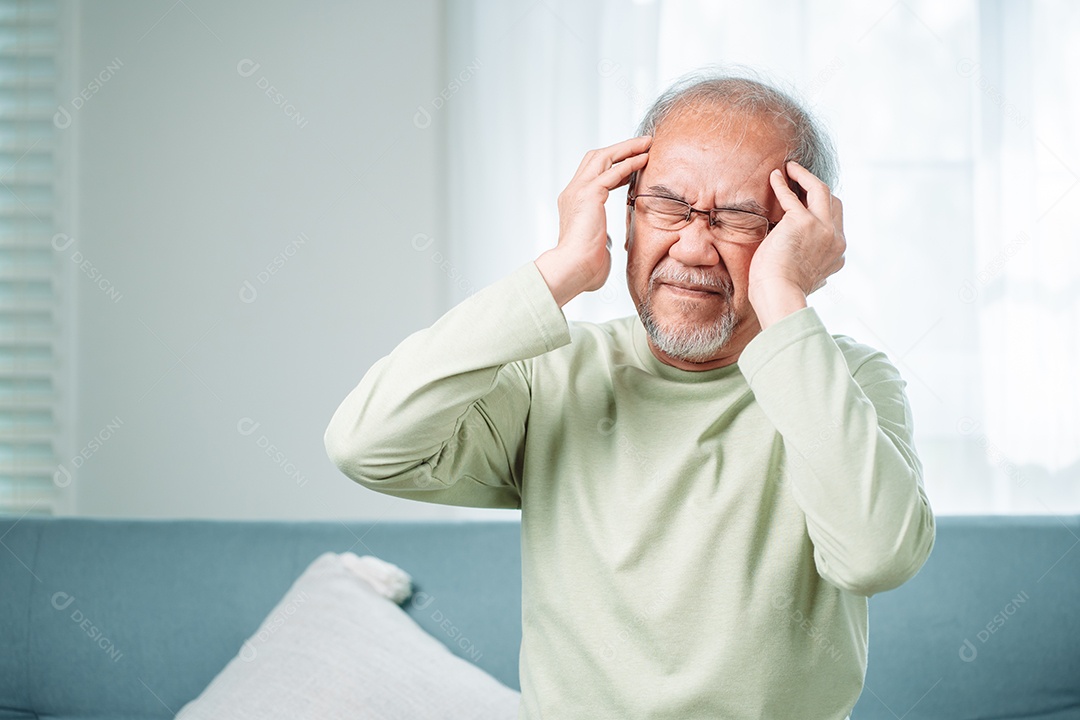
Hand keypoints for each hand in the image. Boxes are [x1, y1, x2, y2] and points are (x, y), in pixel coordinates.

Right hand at [535, 136, 650, 305]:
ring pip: (604, 157)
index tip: (632, 164)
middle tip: (643, 144)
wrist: (572, 269)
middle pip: (596, 157)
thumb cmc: (584, 267)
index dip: (612, 164)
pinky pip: (613, 171)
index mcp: (573, 203)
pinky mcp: (589, 194)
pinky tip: (644, 159)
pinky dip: (630, 163)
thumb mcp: (596, 246)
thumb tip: (609, 246)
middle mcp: (573, 192)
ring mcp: (579, 191)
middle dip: (620, 148)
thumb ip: (603, 240)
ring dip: (627, 148)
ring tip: (647, 143)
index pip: (591, 173)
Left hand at [747, 160, 845, 325]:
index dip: (822, 210)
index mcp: (837, 255)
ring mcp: (822, 228)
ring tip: (791, 168)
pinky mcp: (803, 222)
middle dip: (817, 188)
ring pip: (820, 190)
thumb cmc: (784, 293)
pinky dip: (783, 184)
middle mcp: (835, 239)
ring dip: (805, 176)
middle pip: (833, 202)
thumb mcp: (811, 281)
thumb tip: (821, 279)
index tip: (806, 202)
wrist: (779, 296)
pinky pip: (791, 196)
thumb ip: (818, 272)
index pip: (836, 224)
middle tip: (800, 178)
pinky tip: (776, 176)